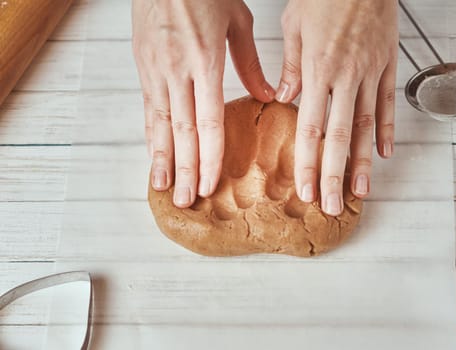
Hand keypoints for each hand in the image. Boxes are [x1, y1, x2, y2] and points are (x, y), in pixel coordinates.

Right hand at [132, 0, 274, 207]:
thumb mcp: (237, 20)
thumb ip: (251, 63)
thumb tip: (266, 95)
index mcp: (205, 60)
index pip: (208, 121)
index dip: (210, 156)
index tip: (211, 184)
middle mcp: (177, 70)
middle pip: (182, 131)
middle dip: (186, 169)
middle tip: (187, 201)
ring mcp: (156, 70)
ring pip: (160, 124)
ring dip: (163, 159)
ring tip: (165, 188)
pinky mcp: (143, 67)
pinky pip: (148, 108)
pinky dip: (150, 135)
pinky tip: (153, 155)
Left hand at [275, 0, 397, 215]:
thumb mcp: (294, 26)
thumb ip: (290, 67)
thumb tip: (284, 98)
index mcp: (318, 70)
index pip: (310, 128)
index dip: (307, 163)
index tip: (305, 190)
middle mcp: (346, 78)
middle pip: (339, 137)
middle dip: (334, 175)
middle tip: (331, 205)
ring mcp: (371, 74)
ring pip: (366, 127)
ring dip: (363, 162)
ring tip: (360, 192)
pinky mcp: (389, 66)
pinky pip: (388, 104)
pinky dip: (386, 130)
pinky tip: (384, 153)